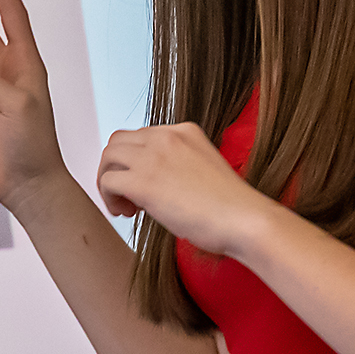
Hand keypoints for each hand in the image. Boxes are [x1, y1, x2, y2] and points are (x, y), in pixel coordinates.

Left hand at [95, 122, 276, 256]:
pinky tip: (125, 212)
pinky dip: (109, 197)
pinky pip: (107, 181)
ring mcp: (154, 156)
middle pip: (119, 142)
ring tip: (125, 206)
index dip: (136, 161)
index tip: (143, 185)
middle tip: (128, 196)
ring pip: (108, 157)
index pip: (142, 136)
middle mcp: (166, 137)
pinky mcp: (144, 180)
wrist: (246, 222)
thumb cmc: (231, 207)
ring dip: (109, 181)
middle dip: (117, 167)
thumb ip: (177, 164)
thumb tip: (150, 179)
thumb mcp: (203, 168)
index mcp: (185, 131)